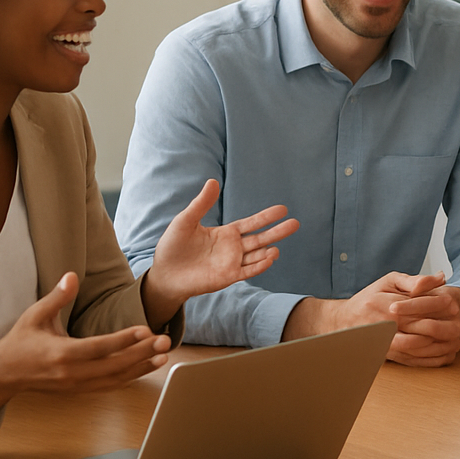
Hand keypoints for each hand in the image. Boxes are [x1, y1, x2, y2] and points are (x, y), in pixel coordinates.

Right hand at [0, 273, 171, 423]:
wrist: (4, 375)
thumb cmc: (20, 342)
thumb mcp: (34, 315)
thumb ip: (56, 297)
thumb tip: (72, 276)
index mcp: (61, 354)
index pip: (99, 348)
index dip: (124, 340)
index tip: (146, 330)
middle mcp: (71, 373)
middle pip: (114, 366)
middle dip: (142, 354)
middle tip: (165, 341)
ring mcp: (76, 385)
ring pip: (115, 379)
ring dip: (141, 368)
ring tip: (163, 356)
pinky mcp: (79, 390)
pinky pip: (109, 386)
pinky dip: (129, 378)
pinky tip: (145, 367)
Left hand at [144, 179, 299, 321]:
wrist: (164, 273)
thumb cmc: (172, 247)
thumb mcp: (186, 220)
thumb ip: (201, 203)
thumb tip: (213, 181)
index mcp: (225, 234)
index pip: (251, 224)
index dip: (266, 217)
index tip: (282, 209)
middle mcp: (232, 248)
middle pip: (260, 238)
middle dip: (277, 232)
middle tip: (295, 223)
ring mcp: (231, 263)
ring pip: (257, 256)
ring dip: (268, 251)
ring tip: (277, 247)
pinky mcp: (227, 277)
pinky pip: (247, 271)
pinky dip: (259, 265)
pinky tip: (269, 258)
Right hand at [282, 271, 459, 366]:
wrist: (343, 321)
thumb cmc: (369, 298)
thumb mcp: (389, 281)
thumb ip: (414, 280)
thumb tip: (440, 278)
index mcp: (386, 304)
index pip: (417, 305)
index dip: (437, 304)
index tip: (453, 303)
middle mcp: (384, 325)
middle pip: (419, 326)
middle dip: (441, 324)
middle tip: (459, 322)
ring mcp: (385, 342)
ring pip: (416, 346)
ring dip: (436, 343)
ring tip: (452, 337)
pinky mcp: (387, 355)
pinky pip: (411, 360)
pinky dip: (428, 358)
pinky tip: (442, 351)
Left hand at [387, 282, 459, 366]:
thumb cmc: (442, 299)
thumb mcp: (432, 286)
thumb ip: (422, 284)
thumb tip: (414, 287)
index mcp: (451, 303)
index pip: (429, 304)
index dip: (409, 306)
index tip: (392, 307)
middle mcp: (456, 324)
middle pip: (431, 328)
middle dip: (408, 327)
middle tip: (387, 327)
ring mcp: (454, 342)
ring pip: (429, 347)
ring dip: (407, 345)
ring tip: (388, 340)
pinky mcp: (450, 355)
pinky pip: (429, 361)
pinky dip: (412, 358)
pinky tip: (398, 352)